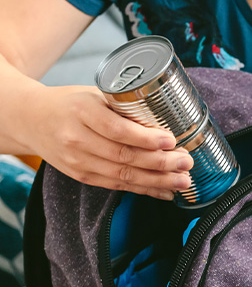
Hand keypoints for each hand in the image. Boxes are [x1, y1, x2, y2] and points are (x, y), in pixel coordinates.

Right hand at [23, 84, 191, 199]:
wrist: (30, 119)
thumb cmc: (70, 104)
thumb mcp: (94, 95)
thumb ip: (124, 108)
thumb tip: (168, 120)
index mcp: (82, 112)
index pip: (117, 130)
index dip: (146, 139)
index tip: (171, 140)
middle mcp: (77, 138)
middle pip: (124, 156)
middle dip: (160, 163)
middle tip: (186, 162)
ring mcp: (78, 161)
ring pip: (123, 176)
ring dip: (157, 181)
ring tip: (182, 180)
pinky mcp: (81, 176)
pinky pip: (117, 186)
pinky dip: (144, 190)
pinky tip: (165, 191)